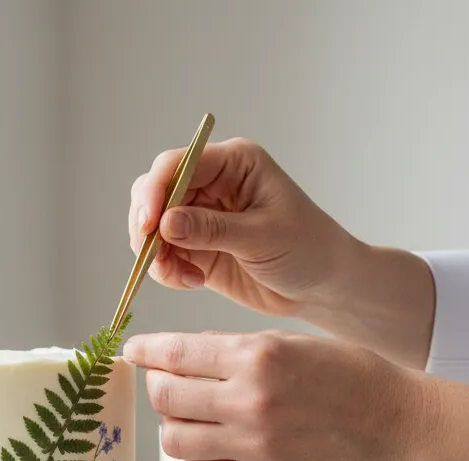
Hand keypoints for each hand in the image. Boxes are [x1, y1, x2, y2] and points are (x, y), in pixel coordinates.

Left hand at [123, 329, 428, 460]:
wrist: (396, 426)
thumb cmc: (348, 375)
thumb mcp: (292, 342)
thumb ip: (233, 349)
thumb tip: (179, 355)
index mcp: (258, 357)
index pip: (176, 353)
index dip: (144, 352)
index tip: (131, 352)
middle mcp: (249, 401)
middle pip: (165, 398)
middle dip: (157, 387)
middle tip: (167, 384)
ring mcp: (253, 445)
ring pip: (174, 440)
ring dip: (173, 426)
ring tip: (193, 417)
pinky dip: (194, 460)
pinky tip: (210, 446)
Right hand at [128, 138, 353, 316]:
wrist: (321, 286)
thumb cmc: (307, 249)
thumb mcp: (262, 237)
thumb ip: (212, 229)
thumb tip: (166, 224)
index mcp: (233, 164)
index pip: (177, 165)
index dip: (155, 192)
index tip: (148, 227)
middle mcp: (212, 184)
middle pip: (155, 193)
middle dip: (148, 226)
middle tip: (154, 256)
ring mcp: (201, 217)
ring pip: (153, 227)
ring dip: (156, 254)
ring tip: (183, 277)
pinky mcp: (196, 247)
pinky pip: (163, 255)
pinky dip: (166, 271)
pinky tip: (193, 282)